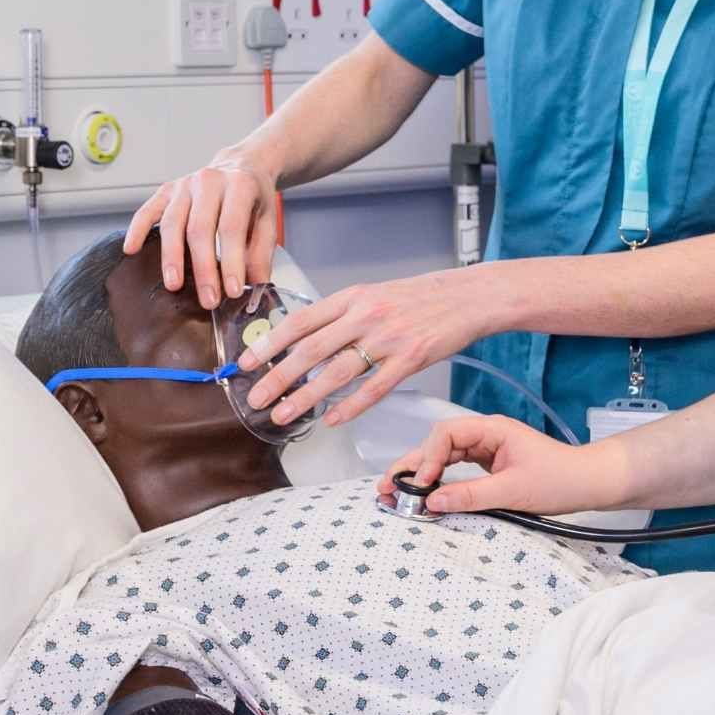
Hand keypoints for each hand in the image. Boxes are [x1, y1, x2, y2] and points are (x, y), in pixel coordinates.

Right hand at [125, 152, 282, 309]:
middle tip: (207, 298)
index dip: (232, 261)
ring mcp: (185, 184)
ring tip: (174, 285)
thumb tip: (256, 288)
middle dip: (203, 268)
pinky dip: (138, 230)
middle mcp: (209, 181)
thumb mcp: (268, 221)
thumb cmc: (253, 197)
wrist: (240, 166)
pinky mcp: (166, 190)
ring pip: (172, 223)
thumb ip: (261, 254)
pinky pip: (148, 210)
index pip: (232, 227)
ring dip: (172, 257)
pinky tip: (131, 250)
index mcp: (239, 185)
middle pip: (200, 228)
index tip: (232, 290)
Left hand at [241, 270, 499, 430]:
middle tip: (255, 397)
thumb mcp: (375, 295)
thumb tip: (307, 341)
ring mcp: (389, 339)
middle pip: (312, 350)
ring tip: (283, 414)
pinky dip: (350, 406)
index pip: (301, 321)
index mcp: (353, 297)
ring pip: (337, 372)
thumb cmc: (421, 298)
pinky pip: (374, 388)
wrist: (468, 296)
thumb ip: (342, 315)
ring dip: (305, 396)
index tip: (245, 362)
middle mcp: (366, 315)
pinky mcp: (411, 359)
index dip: (269, 343)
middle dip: (277, 376)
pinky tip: (331, 419)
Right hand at [379, 414, 624, 518]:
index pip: (446, 434)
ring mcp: (486, 450)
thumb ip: (470, 495)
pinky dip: (438, 481)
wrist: (589, 484)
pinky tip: (422, 494)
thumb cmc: (560, 479)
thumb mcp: (513, 491)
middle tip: (387, 488)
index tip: (420, 482)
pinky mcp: (488, 466)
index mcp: (492, 429)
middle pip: (438, 444)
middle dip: (412, 465)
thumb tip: (432, 501)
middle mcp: (485, 435)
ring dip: (420, 474)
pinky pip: (455, 469)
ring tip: (394, 493)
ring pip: (443, 458)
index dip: (428, 457)